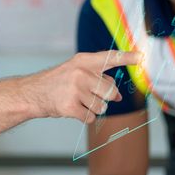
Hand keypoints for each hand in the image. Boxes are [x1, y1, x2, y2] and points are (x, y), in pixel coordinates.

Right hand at [24, 50, 141, 121]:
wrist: (32, 94)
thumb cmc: (58, 82)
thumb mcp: (76, 72)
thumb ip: (99, 78)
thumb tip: (119, 95)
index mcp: (83, 61)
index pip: (110, 58)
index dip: (127, 58)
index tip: (141, 57)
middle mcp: (80, 73)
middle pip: (111, 92)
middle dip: (105, 98)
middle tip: (90, 95)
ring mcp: (75, 90)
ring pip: (102, 107)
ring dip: (93, 108)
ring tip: (78, 101)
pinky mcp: (70, 107)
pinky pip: (91, 117)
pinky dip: (85, 117)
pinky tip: (73, 109)